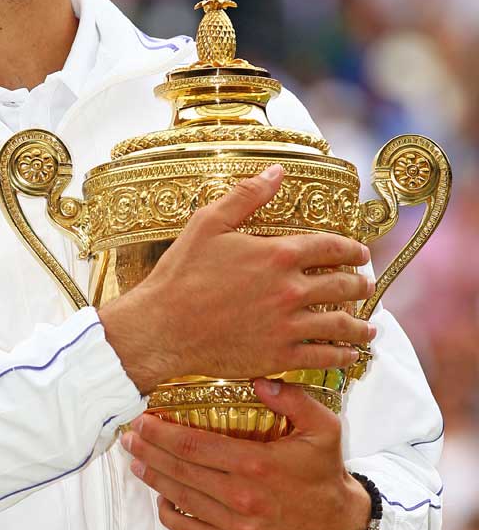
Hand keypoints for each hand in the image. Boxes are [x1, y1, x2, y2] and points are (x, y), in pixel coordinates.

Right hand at [99, 165, 374, 392]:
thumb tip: (277, 172)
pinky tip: (347, 355)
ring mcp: (287, 326)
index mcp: (277, 254)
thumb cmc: (181, 273)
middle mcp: (290, 290)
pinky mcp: (278, 356)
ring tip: (368, 329)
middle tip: (366, 286)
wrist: (162, 327)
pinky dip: (341, 356)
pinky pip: (322, 356)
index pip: (331, 248)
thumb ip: (247, 196)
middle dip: (360, 285)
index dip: (352, 250)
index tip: (361, 254)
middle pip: (342, 286)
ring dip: (359, 326)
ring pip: (339, 325)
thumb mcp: (208, 222)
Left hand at [120, 378, 371, 529]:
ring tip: (135, 460)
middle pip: (180, 471)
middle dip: (148, 451)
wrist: (339, 526)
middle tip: (128, 436)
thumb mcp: (323, 427)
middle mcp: (241, 498)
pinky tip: (160, 496)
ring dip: (152, 478)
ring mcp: (237, 527)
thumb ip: (292, 399)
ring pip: (180, 499)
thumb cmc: (325, 471)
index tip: (142, 420)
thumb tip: (258, 380)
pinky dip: (169, 513)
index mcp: (256, 464)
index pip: (193, 446)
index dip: (161, 433)